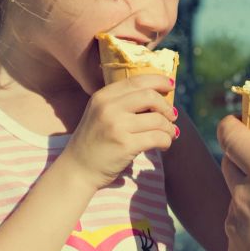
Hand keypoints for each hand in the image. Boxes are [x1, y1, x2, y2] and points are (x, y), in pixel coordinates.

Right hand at [62, 74, 177, 190]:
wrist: (77, 170)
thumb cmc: (95, 141)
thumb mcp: (101, 113)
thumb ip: (123, 102)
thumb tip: (159, 95)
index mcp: (103, 96)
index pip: (137, 81)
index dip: (158, 80)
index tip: (171, 85)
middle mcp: (108, 108)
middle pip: (150, 97)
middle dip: (166, 106)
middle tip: (172, 116)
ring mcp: (116, 126)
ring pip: (158, 120)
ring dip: (169, 127)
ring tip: (169, 134)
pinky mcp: (125, 145)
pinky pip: (157, 138)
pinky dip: (166, 141)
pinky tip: (164, 144)